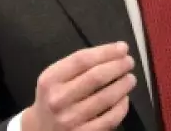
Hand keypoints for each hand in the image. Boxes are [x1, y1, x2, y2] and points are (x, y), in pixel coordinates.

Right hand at [22, 41, 136, 130]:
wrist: (40, 130)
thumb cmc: (52, 98)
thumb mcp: (54, 78)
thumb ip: (75, 67)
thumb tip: (111, 54)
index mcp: (50, 79)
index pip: (82, 60)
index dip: (106, 52)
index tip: (122, 47)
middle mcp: (59, 99)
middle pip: (96, 77)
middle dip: (118, 66)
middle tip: (129, 62)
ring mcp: (71, 119)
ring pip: (106, 98)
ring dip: (123, 85)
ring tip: (130, 78)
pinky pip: (109, 119)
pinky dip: (121, 107)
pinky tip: (124, 99)